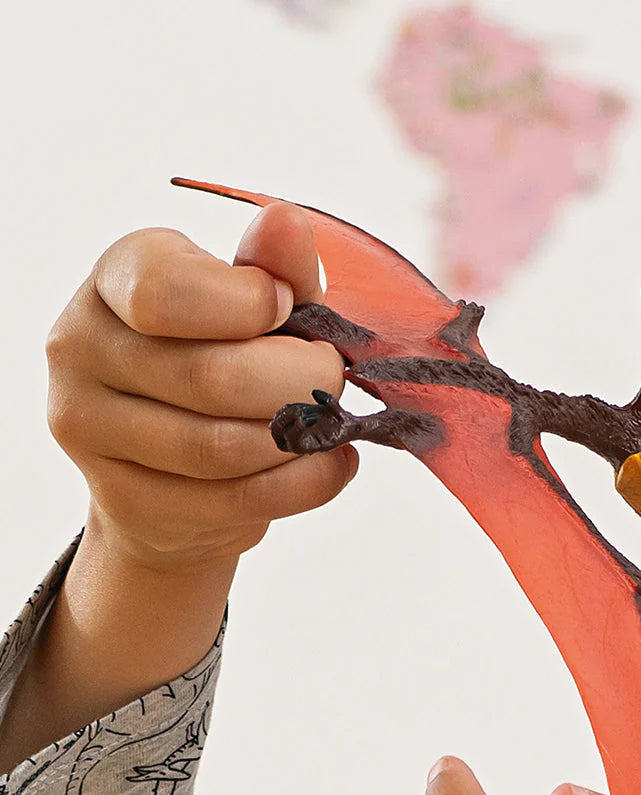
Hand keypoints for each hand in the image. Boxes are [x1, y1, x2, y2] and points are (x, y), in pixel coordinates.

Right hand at [45, 202, 354, 570]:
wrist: (177, 473)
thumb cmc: (228, 362)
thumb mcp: (255, 308)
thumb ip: (276, 270)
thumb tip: (287, 220)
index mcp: (114, 279)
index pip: (167, 291)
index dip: (249, 305)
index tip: (285, 309)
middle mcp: (80, 347)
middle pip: (213, 378)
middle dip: (301, 382)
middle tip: (333, 379)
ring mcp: (89, 429)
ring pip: (225, 448)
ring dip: (304, 440)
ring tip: (331, 425)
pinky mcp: (124, 499)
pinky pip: (237, 501)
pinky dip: (307, 483)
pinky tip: (331, 463)